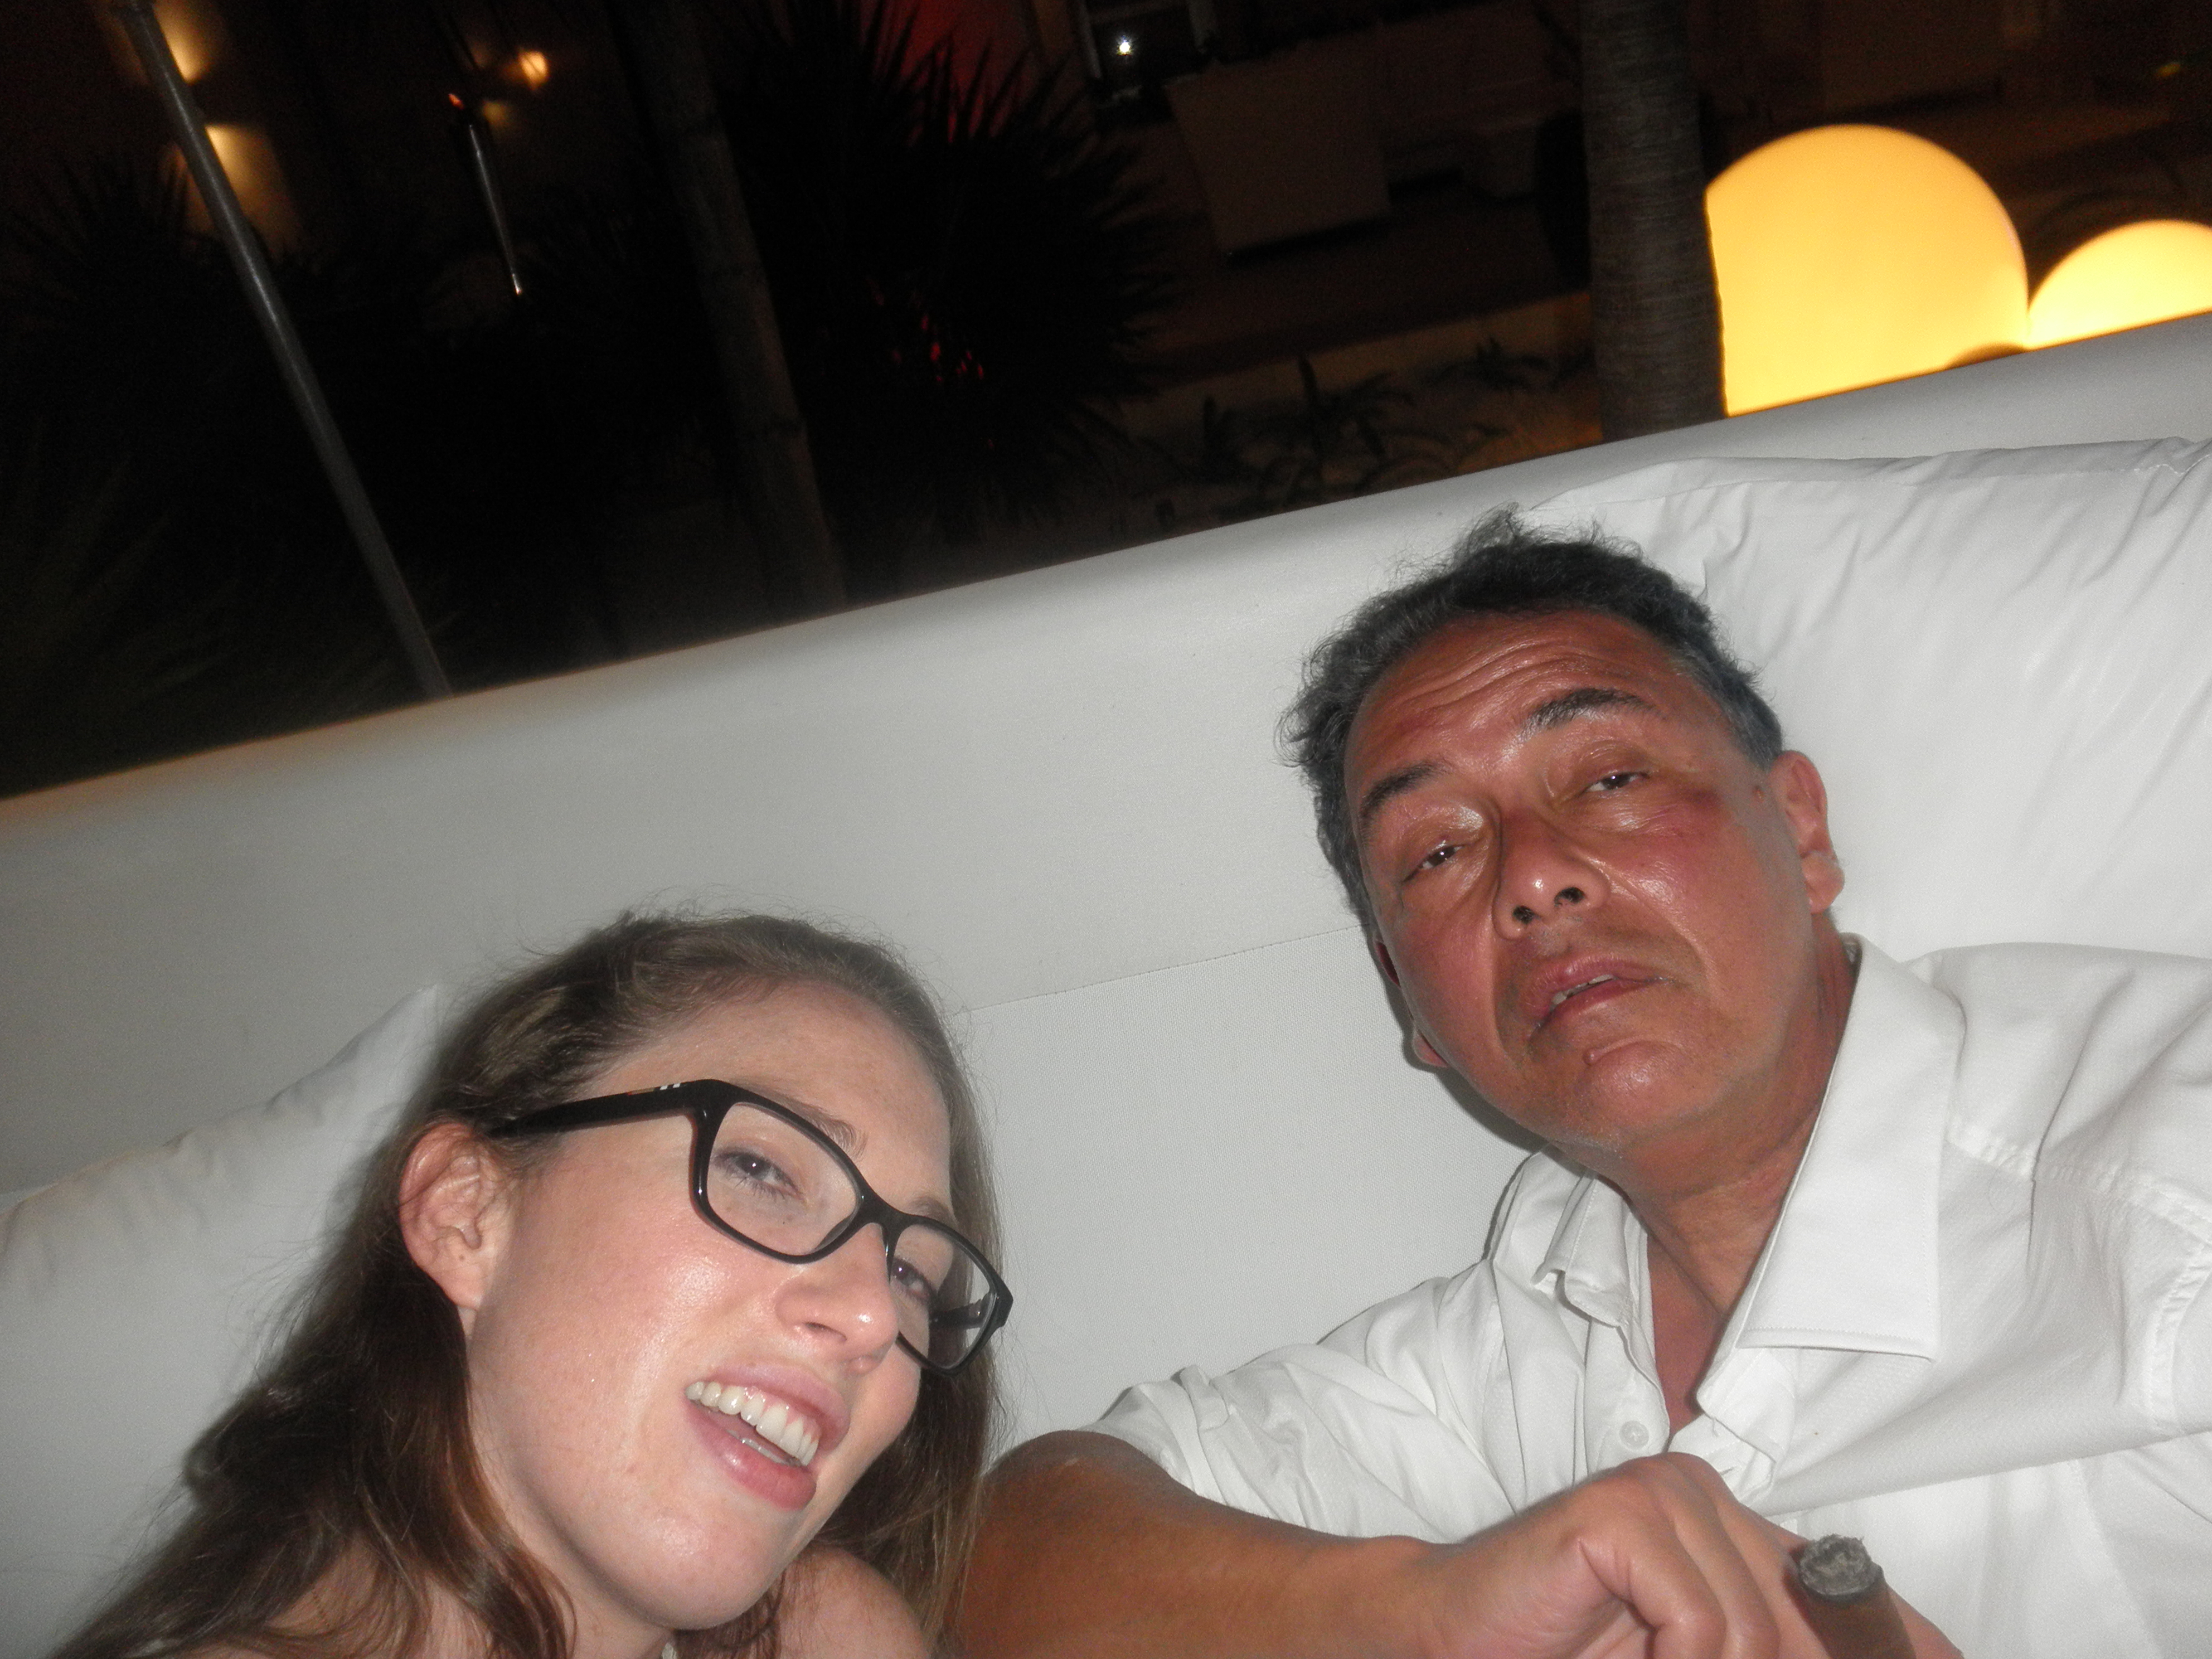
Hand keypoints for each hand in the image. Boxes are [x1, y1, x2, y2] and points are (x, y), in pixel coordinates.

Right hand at [1376, 1455, 1957, 1658]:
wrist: (1447, 1635)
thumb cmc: (1566, 1653)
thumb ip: (1763, 1653)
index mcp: (1732, 1529)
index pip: (1851, 1593)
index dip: (1903, 1647)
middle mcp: (1705, 1492)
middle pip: (1806, 1623)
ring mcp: (1662, 1492)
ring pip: (1753, 1633)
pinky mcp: (1621, 1511)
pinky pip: (1701, 1623)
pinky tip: (1626, 1657)